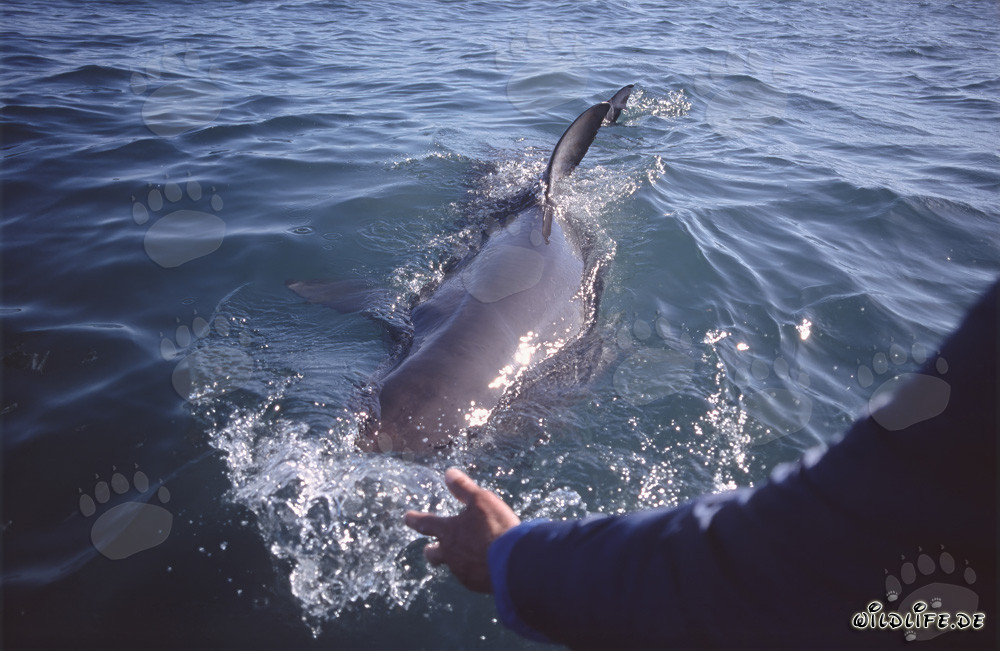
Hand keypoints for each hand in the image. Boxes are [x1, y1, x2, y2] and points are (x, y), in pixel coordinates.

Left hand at [403, 468, 520, 593]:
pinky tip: (486, 565)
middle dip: (431, 550)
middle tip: (430, 548)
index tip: (407, 517)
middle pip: (433, 554)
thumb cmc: (495, 527)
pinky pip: (471, 575)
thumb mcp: (481, 500)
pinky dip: (475, 569)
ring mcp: (462, 571)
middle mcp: (451, 554)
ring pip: (454, 565)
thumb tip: (449, 473)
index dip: (415, 519)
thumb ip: (464, 487)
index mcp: (449, 532)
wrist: (513, 562)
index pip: (426, 523)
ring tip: (469, 553)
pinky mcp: (476, 584)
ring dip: (458, 558)